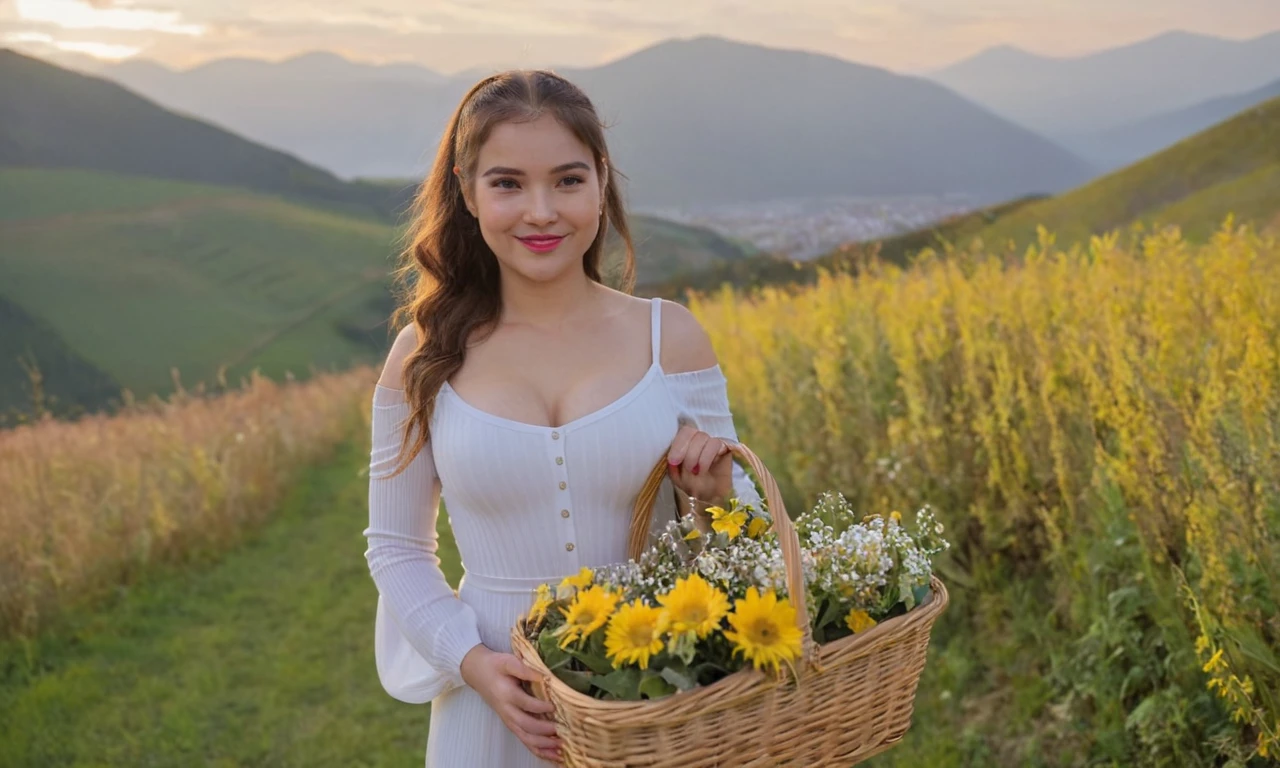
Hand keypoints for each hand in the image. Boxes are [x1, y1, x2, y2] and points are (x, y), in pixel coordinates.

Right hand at [460, 645, 562, 763]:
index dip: (539, 706)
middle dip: (543, 731)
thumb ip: (524, 668)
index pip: (524, 703)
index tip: (554, 706)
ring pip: (525, 738)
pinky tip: (552, 754)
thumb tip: (543, 676)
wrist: (477, 672)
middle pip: (525, 725)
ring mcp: (509, 720)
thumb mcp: (507, 661)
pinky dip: (538, 750)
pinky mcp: (511, 724)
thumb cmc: (494, 665)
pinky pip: (524, 740)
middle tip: (560, 730)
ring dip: (542, 745)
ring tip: (560, 748)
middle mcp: (507, 711)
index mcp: (506, 694)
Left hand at [667, 424, 732, 506]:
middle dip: (687, 452)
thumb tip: (672, 457)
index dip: (677, 445)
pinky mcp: (724, 447)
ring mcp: (711, 442)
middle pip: (690, 432)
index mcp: (684, 443)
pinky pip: (715, 444)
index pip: (681, 433)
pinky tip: (703, 469)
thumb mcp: (678, 477)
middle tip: (688, 468)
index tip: (673, 461)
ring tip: (696, 471)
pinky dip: (707, 457)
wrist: (712, 496)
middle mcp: (697, 439)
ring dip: (697, 455)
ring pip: (703, 437)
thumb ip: (673, 465)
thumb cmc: (694, 485)